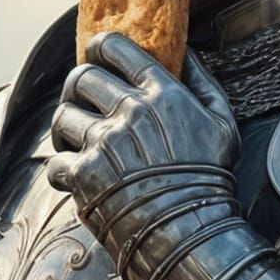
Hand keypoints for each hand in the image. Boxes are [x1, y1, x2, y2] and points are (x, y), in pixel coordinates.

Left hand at [49, 33, 257, 279]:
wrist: (193, 232)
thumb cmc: (210, 181)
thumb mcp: (223, 124)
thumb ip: (204, 83)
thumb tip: (186, 53)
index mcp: (162, 94)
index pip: (115, 48)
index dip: (98, 47)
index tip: (95, 57)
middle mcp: (130, 112)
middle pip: (81, 78)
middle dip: (76, 89)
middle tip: (81, 104)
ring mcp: (105, 143)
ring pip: (62, 116)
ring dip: (66, 131)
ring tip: (76, 144)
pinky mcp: (85, 175)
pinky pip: (56, 162)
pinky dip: (61, 171)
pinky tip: (75, 179)